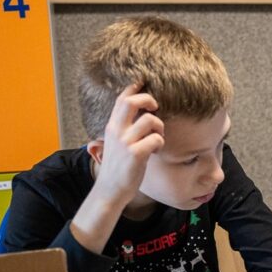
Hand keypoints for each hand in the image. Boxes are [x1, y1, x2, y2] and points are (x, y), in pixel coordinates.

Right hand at [91, 84, 165, 207]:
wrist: (110, 190)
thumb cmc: (119, 168)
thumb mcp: (118, 144)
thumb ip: (126, 130)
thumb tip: (143, 117)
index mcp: (112, 127)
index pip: (122, 99)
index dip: (134, 88)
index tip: (143, 81)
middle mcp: (117, 131)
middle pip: (131, 101)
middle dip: (148, 99)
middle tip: (155, 107)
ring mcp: (125, 142)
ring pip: (150, 120)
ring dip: (160, 127)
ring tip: (157, 138)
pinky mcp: (135, 154)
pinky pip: (156, 139)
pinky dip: (160, 143)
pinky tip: (156, 152)